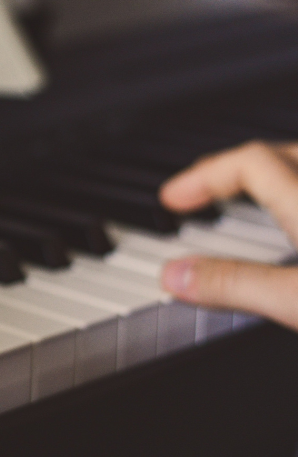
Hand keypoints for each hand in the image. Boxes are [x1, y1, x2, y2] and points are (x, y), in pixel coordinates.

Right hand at [159, 140, 297, 327]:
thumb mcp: (297, 302)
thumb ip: (234, 285)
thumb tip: (175, 274)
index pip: (248, 162)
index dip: (202, 176)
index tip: (171, 199)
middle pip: (281, 155)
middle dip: (235, 169)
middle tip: (203, 192)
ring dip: (275, 178)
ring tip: (249, 201)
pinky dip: (295, 200)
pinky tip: (289, 231)